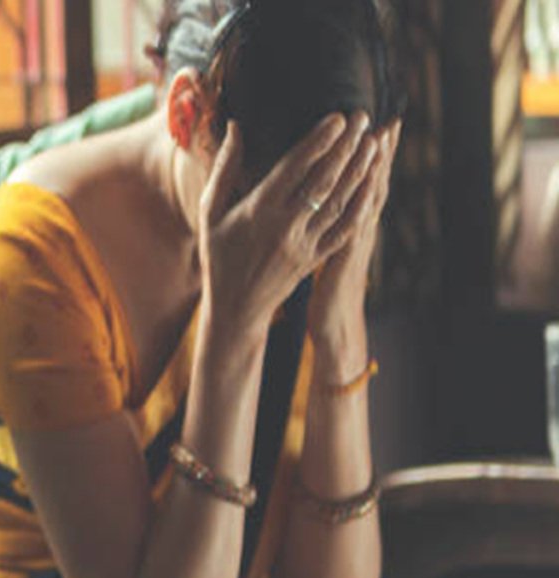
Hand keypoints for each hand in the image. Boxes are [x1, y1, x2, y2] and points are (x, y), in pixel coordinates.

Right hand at [198, 111, 374, 341]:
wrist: (235, 307)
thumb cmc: (218, 255)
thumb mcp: (209, 212)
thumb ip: (224, 169)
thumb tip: (235, 127)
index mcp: (257, 211)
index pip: (293, 169)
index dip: (318, 142)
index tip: (337, 119)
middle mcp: (284, 226)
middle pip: (323, 181)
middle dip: (346, 147)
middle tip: (363, 118)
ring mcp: (303, 244)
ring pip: (339, 202)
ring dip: (358, 171)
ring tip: (372, 143)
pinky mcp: (315, 259)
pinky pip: (344, 230)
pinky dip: (360, 206)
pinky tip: (372, 185)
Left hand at [307, 120, 401, 357]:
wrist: (335, 323)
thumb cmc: (327, 285)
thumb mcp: (330, 248)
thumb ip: (332, 220)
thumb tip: (326, 194)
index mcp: (349, 221)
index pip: (361, 179)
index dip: (372, 154)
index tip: (377, 124)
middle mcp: (358, 227)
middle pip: (371, 182)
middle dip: (379, 152)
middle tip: (386, 118)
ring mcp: (355, 241)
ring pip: (368, 199)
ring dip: (375, 170)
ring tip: (379, 138)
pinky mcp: (345, 257)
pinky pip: (356, 226)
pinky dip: (365, 205)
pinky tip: (368, 186)